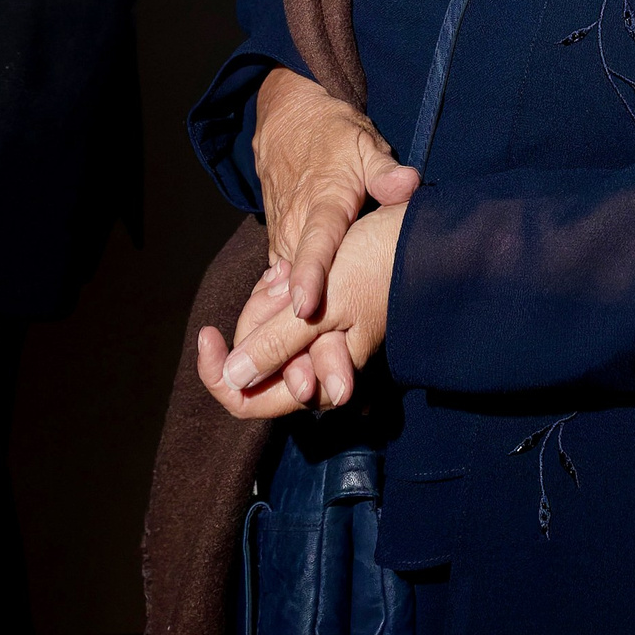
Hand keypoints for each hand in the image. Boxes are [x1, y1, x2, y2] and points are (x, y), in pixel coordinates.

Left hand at [198, 203, 405, 419]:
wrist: (426, 233)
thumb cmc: (379, 267)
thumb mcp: (321, 308)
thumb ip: (278, 346)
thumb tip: (233, 380)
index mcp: (321, 378)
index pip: (249, 400)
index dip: (220, 375)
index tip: (209, 336)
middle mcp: (321, 366)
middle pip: (255, 359)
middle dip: (254, 317)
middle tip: (278, 281)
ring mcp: (326, 340)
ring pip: (267, 330)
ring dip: (269, 298)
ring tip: (290, 268)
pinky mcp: (330, 313)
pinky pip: (284, 309)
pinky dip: (281, 288)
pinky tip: (293, 266)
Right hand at [253, 66, 418, 410]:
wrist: (288, 127)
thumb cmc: (334, 139)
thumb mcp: (362, 144)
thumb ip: (384, 171)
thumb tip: (408, 184)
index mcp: (321, 205)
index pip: (317, 244)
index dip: (312, 276)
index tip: (307, 309)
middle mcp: (296, 234)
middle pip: (292, 292)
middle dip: (293, 339)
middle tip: (307, 383)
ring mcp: (284, 250)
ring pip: (278, 305)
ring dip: (287, 349)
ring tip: (303, 392)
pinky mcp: (281, 261)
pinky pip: (275, 303)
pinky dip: (279, 338)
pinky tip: (298, 381)